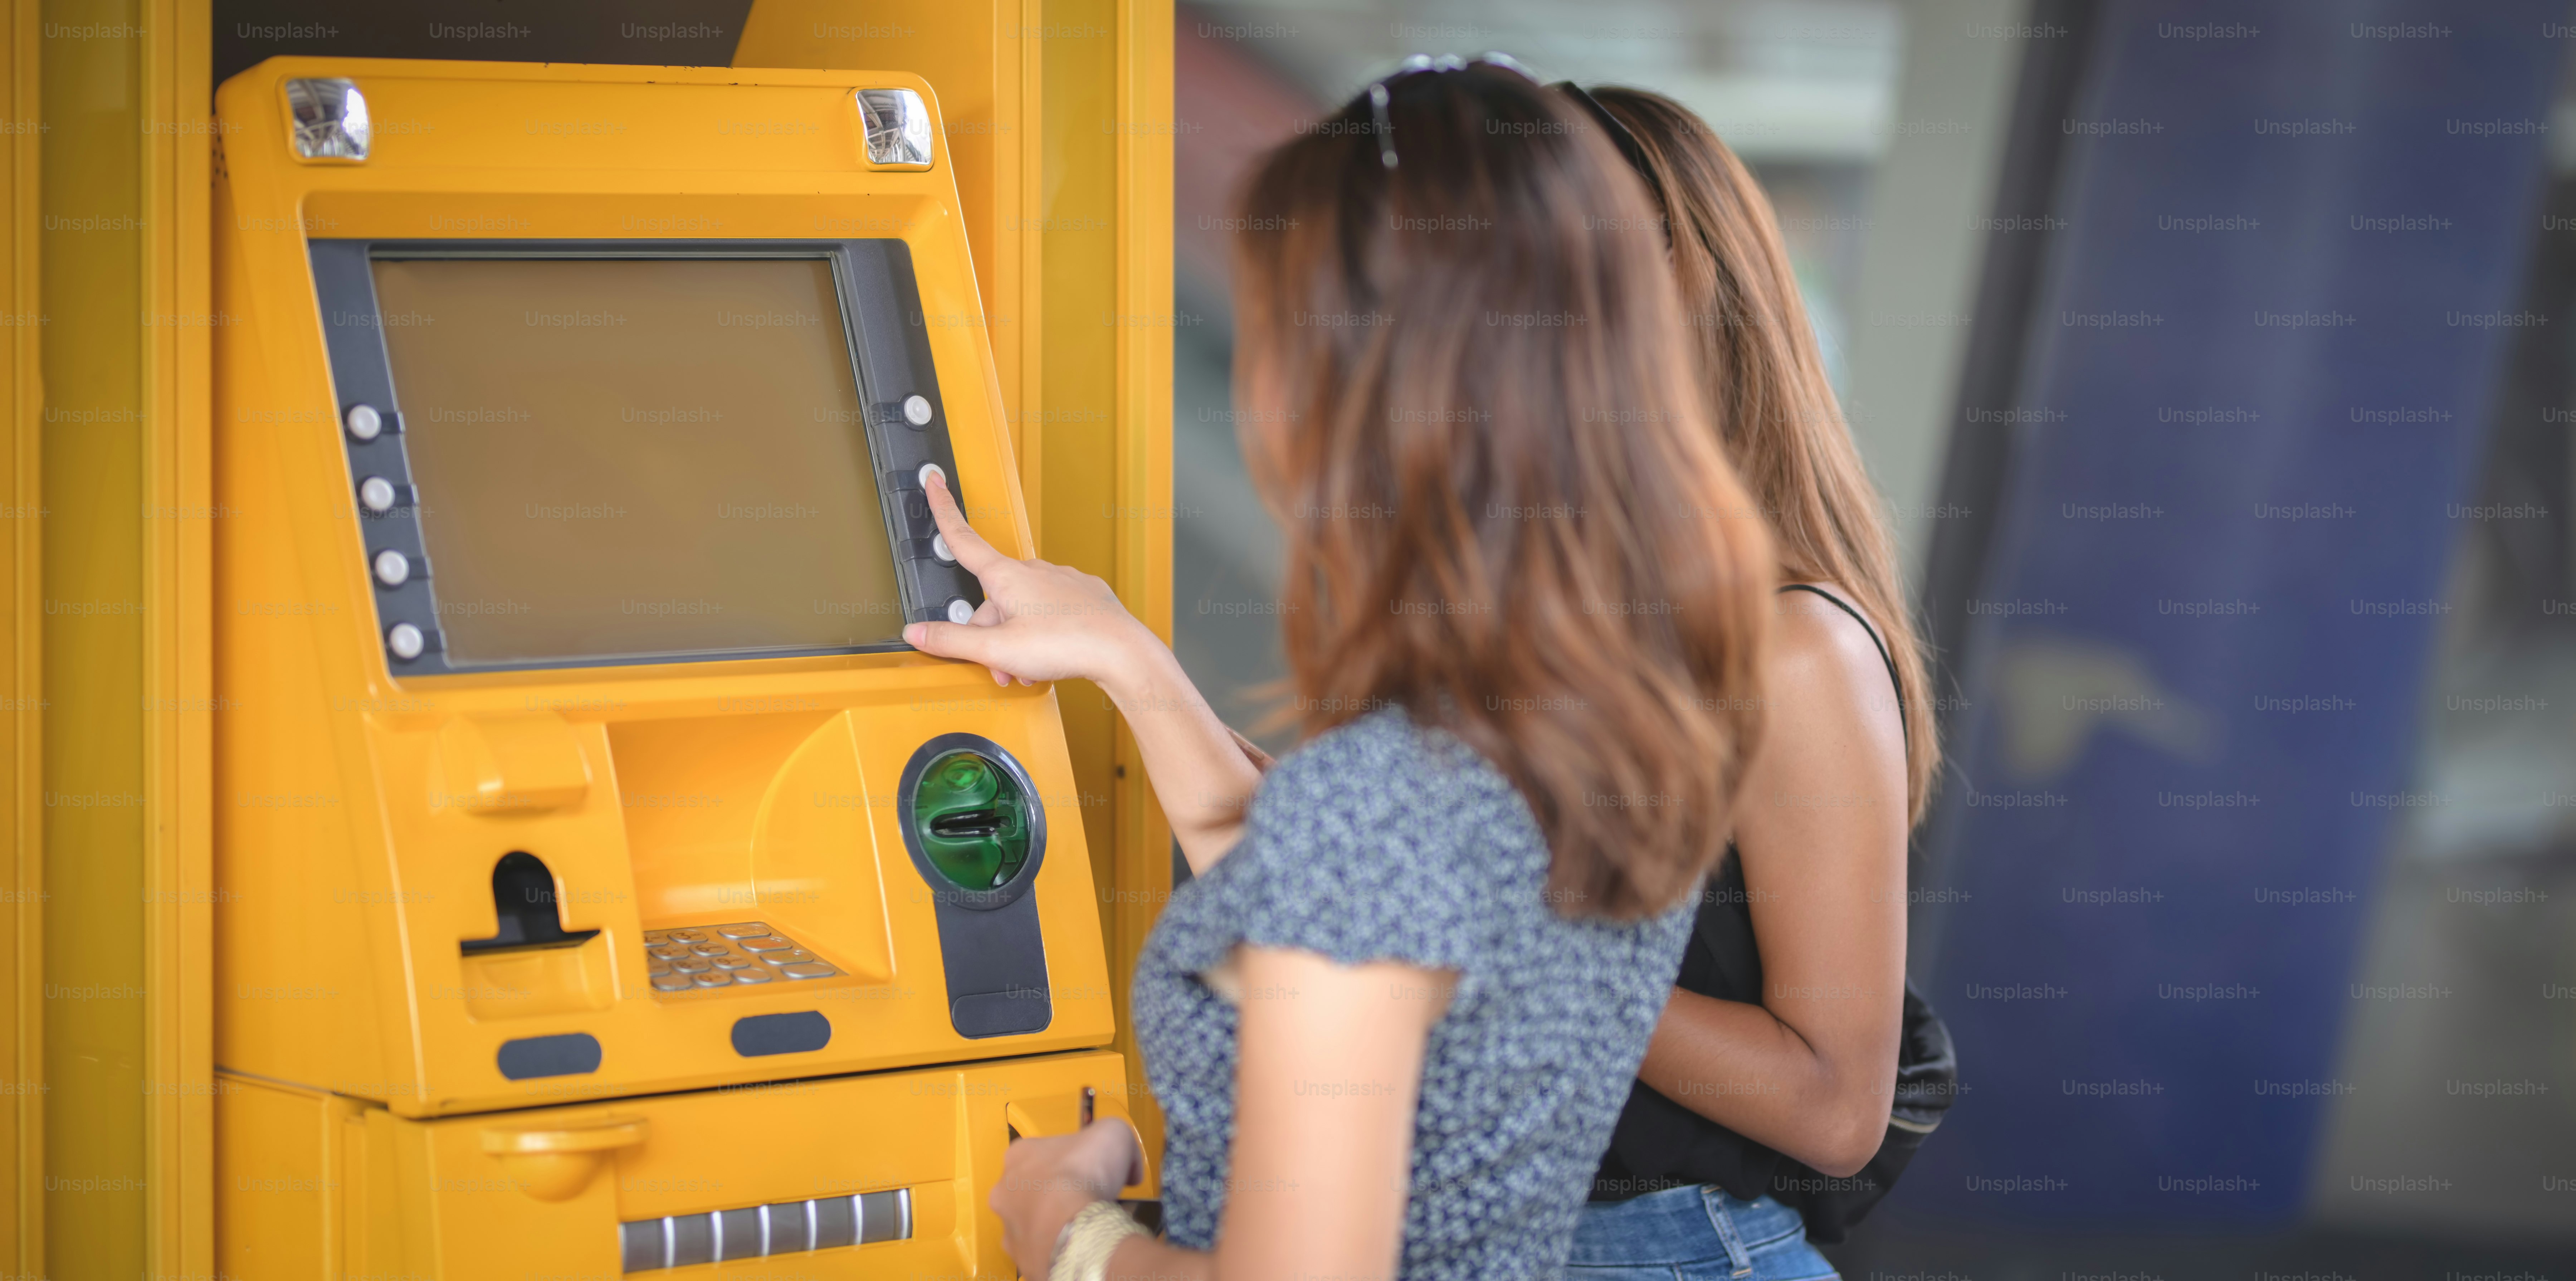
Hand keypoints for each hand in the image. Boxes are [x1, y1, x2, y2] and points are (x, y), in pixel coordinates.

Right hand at [902, 471, 1154, 692]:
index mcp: (1006, 575)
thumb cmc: (1065, 644)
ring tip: (1027, 670)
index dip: (943, 510)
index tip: (934, 483)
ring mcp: (1062, 580)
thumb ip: (952, 640)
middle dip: (988, 632)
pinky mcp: (1084, 595)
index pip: (963, 538)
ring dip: (1016, 640)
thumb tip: (917, 632)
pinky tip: (1050, 656)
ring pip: (1022, 608)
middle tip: (997, 667)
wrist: (1121, 653)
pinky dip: (1043, 635)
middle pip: (992, 597)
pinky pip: (1051, 611)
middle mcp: (1034, 570)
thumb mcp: (996, 649)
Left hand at [989, 1117, 1145, 1277]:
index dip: (1076, 1159)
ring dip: (1055, 1220)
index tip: (1097, 1171)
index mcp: (1020, 1154)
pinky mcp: (1020, 1256)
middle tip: (1090, 1198)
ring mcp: (1008, 1226)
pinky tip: (1077, 1243)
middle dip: (1061, 1191)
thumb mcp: (1113, 1133)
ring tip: (1084, 1224)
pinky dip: (1057, 1246)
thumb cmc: (1084, 1171)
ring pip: (1035, 1220)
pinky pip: (1040, 1249)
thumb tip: (1129, 1171)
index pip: (1047, 1152)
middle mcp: (1004, 1189)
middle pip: (1037, 1186)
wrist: (1070, 1224)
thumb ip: (1118, 1140)